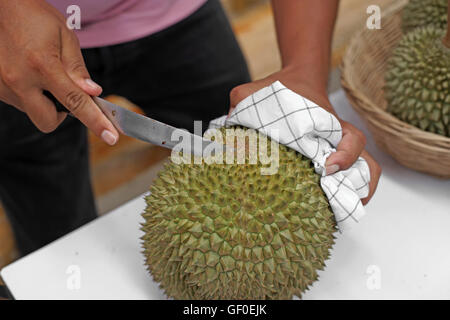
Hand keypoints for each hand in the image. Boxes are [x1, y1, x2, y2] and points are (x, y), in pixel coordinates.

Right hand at [0, 0, 117, 144]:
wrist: (1, 6)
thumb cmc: (35, 17)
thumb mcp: (65, 37)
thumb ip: (78, 69)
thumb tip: (92, 92)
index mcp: (42, 65)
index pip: (75, 103)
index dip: (95, 122)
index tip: (111, 137)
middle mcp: (18, 79)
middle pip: (48, 121)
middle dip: (61, 114)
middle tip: (63, 92)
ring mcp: (2, 86)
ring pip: (33, 112)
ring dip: (43, 100)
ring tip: (40, 72)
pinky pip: (19, 102)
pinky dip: (29, 94)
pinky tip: (27, 73)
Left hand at [228, 66, 380, 204]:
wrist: (299, 80)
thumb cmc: (281, 88)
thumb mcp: (257, 90)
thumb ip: (242, 101)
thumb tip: (229, 126)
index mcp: (326, 121)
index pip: (351, 138)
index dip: (346, 155)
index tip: (328, 167)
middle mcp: (337, 137)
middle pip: (365, 164)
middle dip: (354, 187)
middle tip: (333, 202)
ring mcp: (337, 148)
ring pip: (364, 172)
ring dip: (356, 194)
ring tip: (338, 215)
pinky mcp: (331, 157)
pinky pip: (351, 176)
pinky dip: (348, 193)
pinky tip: (331, 210)